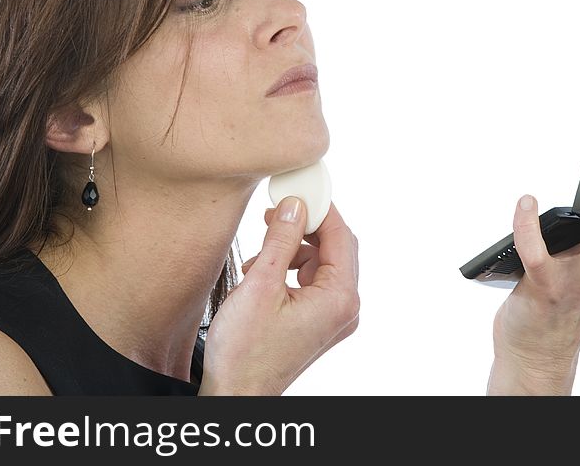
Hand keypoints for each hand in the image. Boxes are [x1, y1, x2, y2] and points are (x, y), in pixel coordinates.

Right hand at [198, 197, 359, 394]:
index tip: (301, 187)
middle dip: (305, 227)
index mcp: (339, 298)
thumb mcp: (261, 284)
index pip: (340, 236)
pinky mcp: (318, 323)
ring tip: (260, 256)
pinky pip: (313, 282)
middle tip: (277, 211)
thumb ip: (281, 240)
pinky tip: (263, 274)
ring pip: (322, 263)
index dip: (321, 207)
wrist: (235, 392)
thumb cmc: (245, 351)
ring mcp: (333, 318)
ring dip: (293, 250)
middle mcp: (344, 308)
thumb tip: (294, 205)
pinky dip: (290, 270)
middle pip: (336, 248)